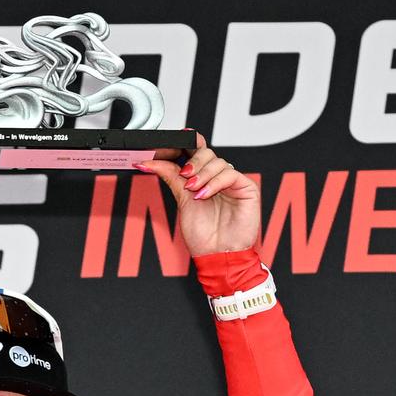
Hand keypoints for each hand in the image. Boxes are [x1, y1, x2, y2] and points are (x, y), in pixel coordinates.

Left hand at [134, 131, 259, 257]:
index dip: (187, 142)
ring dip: (202, 174)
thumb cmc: (203, 235)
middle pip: (206, 153)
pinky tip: (205, 194)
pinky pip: (230, 174)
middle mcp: (218, 178)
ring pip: (217, 161)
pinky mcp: (247, 188)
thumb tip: (149, 162)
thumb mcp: (182, 201)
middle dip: (193, 161)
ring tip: (194, 192)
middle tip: (184, 176)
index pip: (196, 152)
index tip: (174, 140)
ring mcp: (233, 182)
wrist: (217, 255)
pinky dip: (215, 182)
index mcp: (203, 179)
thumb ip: (170, 177)